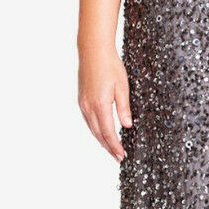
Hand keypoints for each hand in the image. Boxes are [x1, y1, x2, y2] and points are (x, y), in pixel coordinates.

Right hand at [79, 45, 131, 162]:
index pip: (108, 133)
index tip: (121, 155)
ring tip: (111, 149)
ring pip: (92, 128)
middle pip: (98, 134)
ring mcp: (83, 104)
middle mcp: (88, 107)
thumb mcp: (122, 87)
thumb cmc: (110, 66)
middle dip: (109, 147)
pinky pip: (88, 120)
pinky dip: (96, 130)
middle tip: (118, 157)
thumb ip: (124, 108)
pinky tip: (101, 132)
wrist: (93, 51)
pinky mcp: (82, 99)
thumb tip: (127, 126)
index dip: (115, 146)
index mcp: (100, 105)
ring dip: (102, 140)